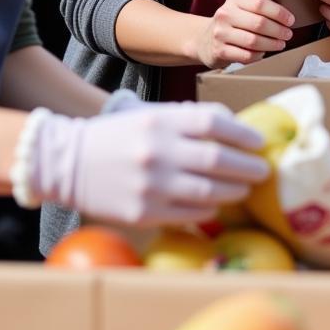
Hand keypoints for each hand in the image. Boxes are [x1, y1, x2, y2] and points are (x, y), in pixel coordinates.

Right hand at [29, 103, 269, 226]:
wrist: (67, 162)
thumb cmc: (118, 135)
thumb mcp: (150, 115)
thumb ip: (188, 120)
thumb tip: (233, 128)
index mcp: (160, 121)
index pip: (214, 123)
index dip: (243, 134)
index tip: (259, 143)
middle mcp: (158, 151)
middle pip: (218, 160)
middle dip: (247, 167)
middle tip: (262, 171)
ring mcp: (151, 185)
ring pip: (208, 192)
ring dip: (233, 191)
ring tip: (244, 189)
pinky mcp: (143, 213)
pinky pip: (189, 215)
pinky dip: (208, 211)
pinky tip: (216, 205)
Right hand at [196, 0, 293, 67]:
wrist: (204, 40)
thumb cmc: (231, 22)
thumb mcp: (241, 6)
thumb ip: (258, 1)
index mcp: (234, 0)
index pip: (260, 3)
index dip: (279, 12)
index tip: (290, 20)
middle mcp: (225, 15)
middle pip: (259, 24)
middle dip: (278, 30)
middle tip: (288, 34)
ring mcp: (220, 34)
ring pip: (253, 42)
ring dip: (271, 44)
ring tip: (280, 44)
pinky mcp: (220, 51)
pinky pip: (246, 56)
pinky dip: (258, 55)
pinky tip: (263, 52)